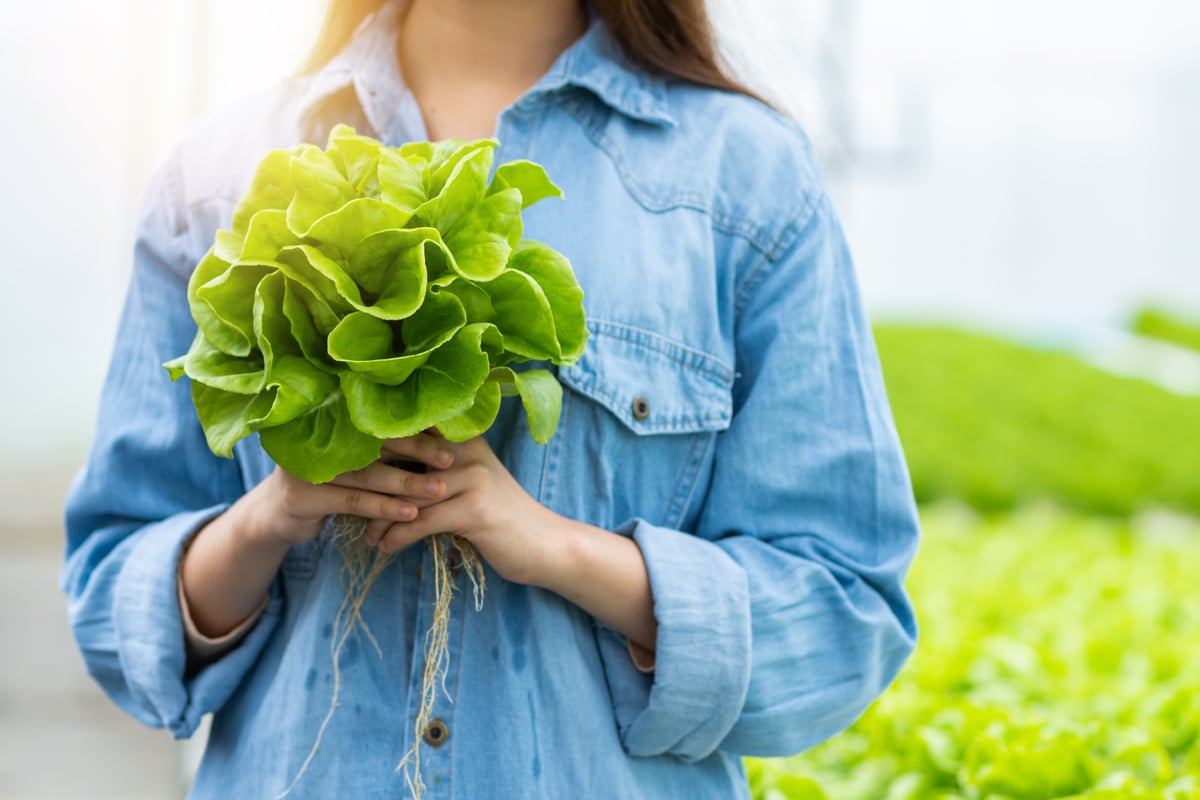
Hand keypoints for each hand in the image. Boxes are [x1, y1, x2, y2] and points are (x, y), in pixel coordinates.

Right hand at [244, 432, 454, 548]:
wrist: (274, 516)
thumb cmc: (326, 484)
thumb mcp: (350, 462)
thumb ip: (379, 448)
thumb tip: (434, 435)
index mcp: (331, 422)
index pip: (378, 419)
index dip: (413, 424)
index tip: (446, 432)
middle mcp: (317, 438)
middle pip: (375, 442)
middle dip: (416, 449)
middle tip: (449, 458)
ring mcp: (306, 466)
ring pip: (368, 474)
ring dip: (406, 482)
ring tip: (438, 489)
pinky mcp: (303, 497)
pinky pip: (353, 501)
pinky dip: (384, 507)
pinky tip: (410, 513)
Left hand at [364, 436, 562, 585]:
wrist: (544, 544)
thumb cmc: (501, 517)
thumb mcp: (472, 482)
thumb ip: (439, 468)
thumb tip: (389, 468)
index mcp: (463, 437)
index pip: (410, 430)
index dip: (375, 444)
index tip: (345, 464)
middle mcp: (466, 450)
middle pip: (402, 456)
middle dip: (369, 480)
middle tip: (344, 499)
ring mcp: (472, 478)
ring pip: (408, 495)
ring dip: (380, 518)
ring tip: (363, 534)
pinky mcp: (473, 509)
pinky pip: (421, 521)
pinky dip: (397, 537)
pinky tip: (384, 547)